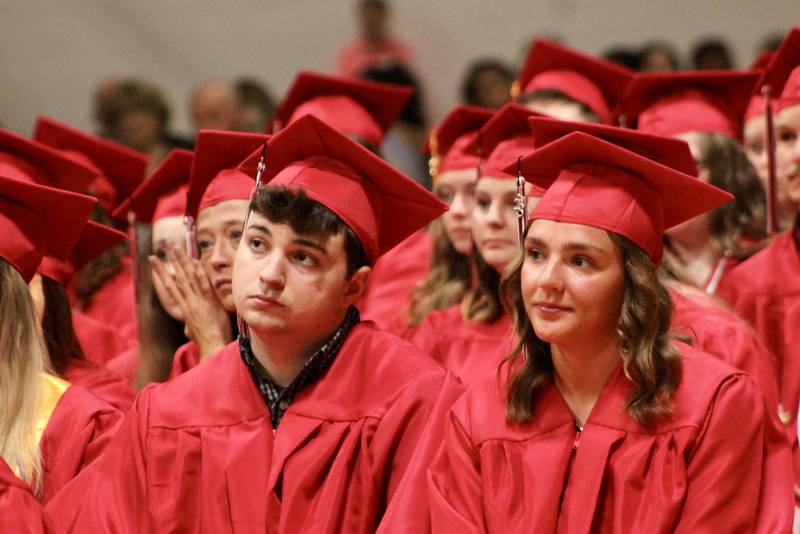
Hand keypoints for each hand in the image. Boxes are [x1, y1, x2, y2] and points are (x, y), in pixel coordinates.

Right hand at [149, 246, 231, 360]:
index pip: (171, 289)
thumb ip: (189, 327)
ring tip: (175, 249)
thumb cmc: (206, 342)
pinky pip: (203, 284)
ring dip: (181, 262)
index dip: (163, 276)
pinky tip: (195, 262)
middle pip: (176, 280)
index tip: (157, 266)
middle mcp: (188, 303)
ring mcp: (197, 302)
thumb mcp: (193, 333)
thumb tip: (187, 328)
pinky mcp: (209, 303)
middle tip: (161, 252)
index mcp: (184, 309)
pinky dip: (199, 272)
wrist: (213, 348)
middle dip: (169, 264)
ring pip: (187, 279)